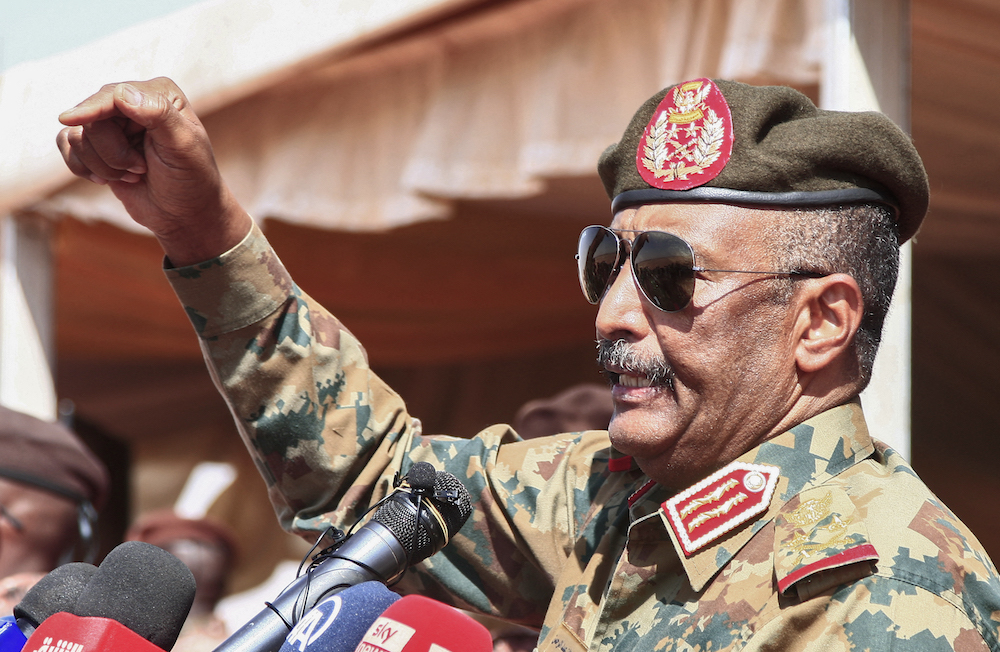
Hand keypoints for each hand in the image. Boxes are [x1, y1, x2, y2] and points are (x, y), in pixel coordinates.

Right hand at [57, 77, 250, 265]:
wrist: (184, 214)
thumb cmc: (191, 179)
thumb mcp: (184, 146)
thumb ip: (158, 114)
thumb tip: (123, 93)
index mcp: (159, 94)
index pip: (114, 94)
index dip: (93, 108)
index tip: (69, 119)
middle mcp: (133, 103)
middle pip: (91, 117)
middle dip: (113, 152)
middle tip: (141, 168)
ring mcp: (112, 124)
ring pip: (76, 135)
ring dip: (104, 165)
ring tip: (135, 174)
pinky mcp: (96, 145)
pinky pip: (66, 146)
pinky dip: (84, 168)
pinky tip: (109, 179)